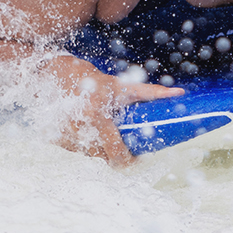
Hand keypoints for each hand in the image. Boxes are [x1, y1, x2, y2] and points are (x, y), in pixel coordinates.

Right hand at [51, 57, 184, 165]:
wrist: (54, 72)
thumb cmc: (91, 79)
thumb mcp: (121, 86)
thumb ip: (151, 92)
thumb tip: (179, 93)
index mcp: (96, 115)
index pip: (116, 152)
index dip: (128, 160)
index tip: (136, 157)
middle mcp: (78, 127)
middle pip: (103, 157)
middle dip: (114, 155)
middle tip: (123, 147)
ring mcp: (64, 135)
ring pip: (89, 155)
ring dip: (98, 150)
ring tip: (103, 135)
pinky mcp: (54, 138)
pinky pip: (75, 150)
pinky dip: (83, 144)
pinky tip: (86, 132)